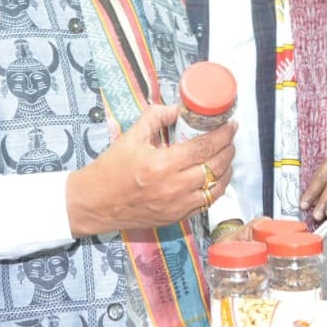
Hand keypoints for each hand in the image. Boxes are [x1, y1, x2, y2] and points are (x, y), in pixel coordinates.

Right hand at [66, 103, 235, 235]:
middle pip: (215, 166)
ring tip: (227, 156)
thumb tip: (179, 109)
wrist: (95, 203)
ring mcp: (177, 205)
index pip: (204, 147)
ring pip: (216, 187)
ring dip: (227, 170)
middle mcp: (173, 187)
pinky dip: (217, 189)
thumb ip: (156, 117)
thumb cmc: (111, 169)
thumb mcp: (131, 136)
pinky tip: (217, 178)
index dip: (223, 134)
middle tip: (230, 138)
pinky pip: (207, 203)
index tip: (231, 125)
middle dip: (228, 149)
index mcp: (162, 164)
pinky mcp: (176, 217)